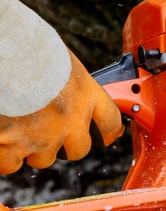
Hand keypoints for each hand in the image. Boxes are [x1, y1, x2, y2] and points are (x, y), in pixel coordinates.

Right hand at [0, 50, 123, 173]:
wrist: (0, 52)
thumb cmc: (25, 46)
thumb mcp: (58, 60)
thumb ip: (66, 82)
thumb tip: (64, 87)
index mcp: (84, 93)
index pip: (110, 122)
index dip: (107, 132)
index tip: (104, 135)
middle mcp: (69, 119)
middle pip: (79, 149)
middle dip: (65, 144)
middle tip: (47, 130)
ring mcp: (41, 136)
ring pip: (43, 158)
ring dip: (31, 148)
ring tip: (16, 125)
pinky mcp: (11, 146)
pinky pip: (11, 164)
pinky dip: (4, 155)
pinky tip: (0, 136)